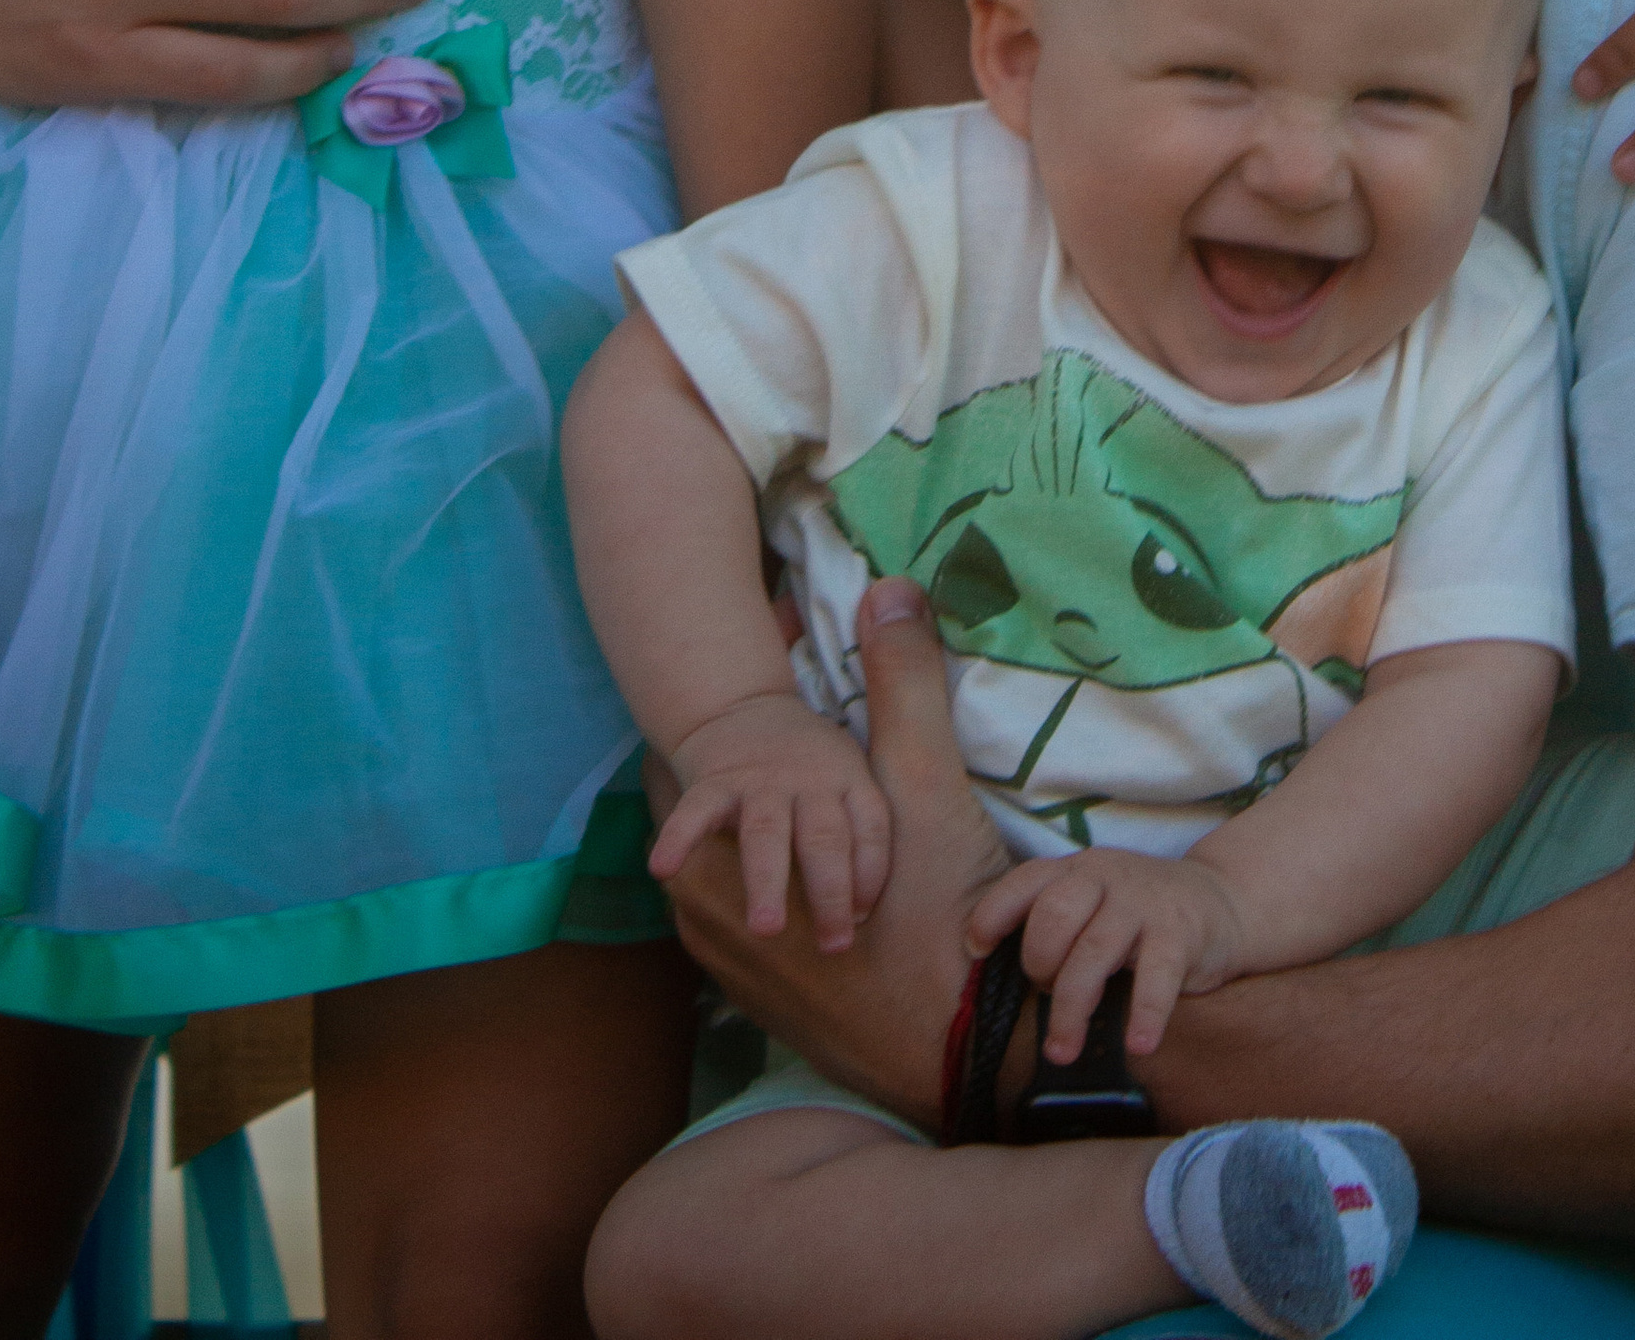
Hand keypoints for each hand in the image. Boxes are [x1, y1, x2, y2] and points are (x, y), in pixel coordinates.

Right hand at [650, 690, 893, 950]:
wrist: (742, 709)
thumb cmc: (809, 772)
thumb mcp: (847, 782)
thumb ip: (858, 840)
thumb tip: (864, 918)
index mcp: (848, 782)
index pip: (870, 828)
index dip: (871, 874)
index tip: (866, 919)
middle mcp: (809, 780)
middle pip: (824, 837)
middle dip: (830, 892)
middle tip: (834, 947)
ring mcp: (759, 781)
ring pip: (765, 832)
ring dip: (767, 881)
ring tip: (765, 930)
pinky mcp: (713, 782)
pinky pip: (696, 812)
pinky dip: (679, 838)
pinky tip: (663, 871)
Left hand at [659, 577, 1015, 1127]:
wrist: (960, 1047)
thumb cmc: (936, 914)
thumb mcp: (924, 786)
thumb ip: (902, 683)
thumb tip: (889, 586)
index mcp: (722, 858)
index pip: (673, 774)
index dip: (708, 726)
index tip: (741, 696)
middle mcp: (704, 917)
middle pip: (690, 829)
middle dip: (721, 784)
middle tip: (765, 745)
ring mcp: (726, 970)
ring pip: (709, 884)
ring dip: (737, 846)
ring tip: (784, 808)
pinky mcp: (756, 1007)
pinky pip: (731, 932)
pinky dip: (751, 897)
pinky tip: (803, 882)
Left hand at [969, 844, 1244, 1061]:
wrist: (1220, 902)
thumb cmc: (1137, 916)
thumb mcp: (1092, 905)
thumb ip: (1054, 926)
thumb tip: (996, 980)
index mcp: (1076, 870)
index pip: (1025, 882)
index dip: (993, 914)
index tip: (976, 952)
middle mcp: (1105, 877)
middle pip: (1054, 914)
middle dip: (1038, 964)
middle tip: (1043, 998)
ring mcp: (1144, 902)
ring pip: (1095, 950)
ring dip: (1071, 1007)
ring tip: (1062, 1052)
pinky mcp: (1180, 932)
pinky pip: (1158, 975)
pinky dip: (1145, 1012)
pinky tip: (1138, 1044)